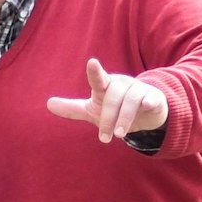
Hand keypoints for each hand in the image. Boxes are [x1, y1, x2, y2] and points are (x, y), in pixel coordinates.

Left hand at [46, 58, 167, 142]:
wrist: (145, 115)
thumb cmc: (114, 109)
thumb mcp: (92, 110)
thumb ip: (72, 109)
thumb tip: (48, 104)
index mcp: (106, 86)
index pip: (98, 79)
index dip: (95, 72)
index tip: (92, 63)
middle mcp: (122, 85)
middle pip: (113, 98)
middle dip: (108, 118)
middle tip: (104, 138)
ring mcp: (138, 90)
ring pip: (131, 101)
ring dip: (124, 119)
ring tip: (119, 135)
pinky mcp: (153, 98)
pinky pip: (151, 99)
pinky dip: (149, 101)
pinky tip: (147, 105)